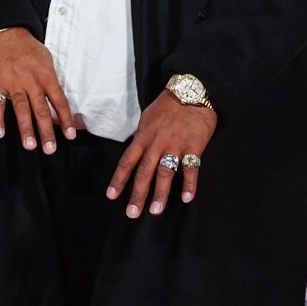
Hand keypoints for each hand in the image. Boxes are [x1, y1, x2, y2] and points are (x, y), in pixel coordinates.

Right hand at [0, 27, 75, 153]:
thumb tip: (57, 103)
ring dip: (25, 129)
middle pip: (40, 109)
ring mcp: (12, 83)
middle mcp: (30, 80)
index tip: (69, 136)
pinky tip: (0, 133)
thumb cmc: (25, 48)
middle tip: (50, 149)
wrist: (1, 34)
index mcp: (46, 75)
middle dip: (46, 131)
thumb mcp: (45, 59)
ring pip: (21, 109)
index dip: (65, 119)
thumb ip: (50, 80)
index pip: (59, 100)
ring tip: (29, 146)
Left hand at [106, 92, 216, 216]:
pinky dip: (189, 184)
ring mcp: (176, 145)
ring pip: (165, 173)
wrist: (192, 91)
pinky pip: (192, 168)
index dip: (119, 180)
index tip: (112, 196)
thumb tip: (134, 153)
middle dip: (137, 194)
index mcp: (143, 137)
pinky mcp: (194, 146)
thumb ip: (142, 138)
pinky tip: (186, 198)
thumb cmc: (167, 106)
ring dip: (160, 193)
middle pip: (144, 172)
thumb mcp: (147, 119)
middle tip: (131, 214)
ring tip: (155, 211)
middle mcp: (157, 143)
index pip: (127, 161)